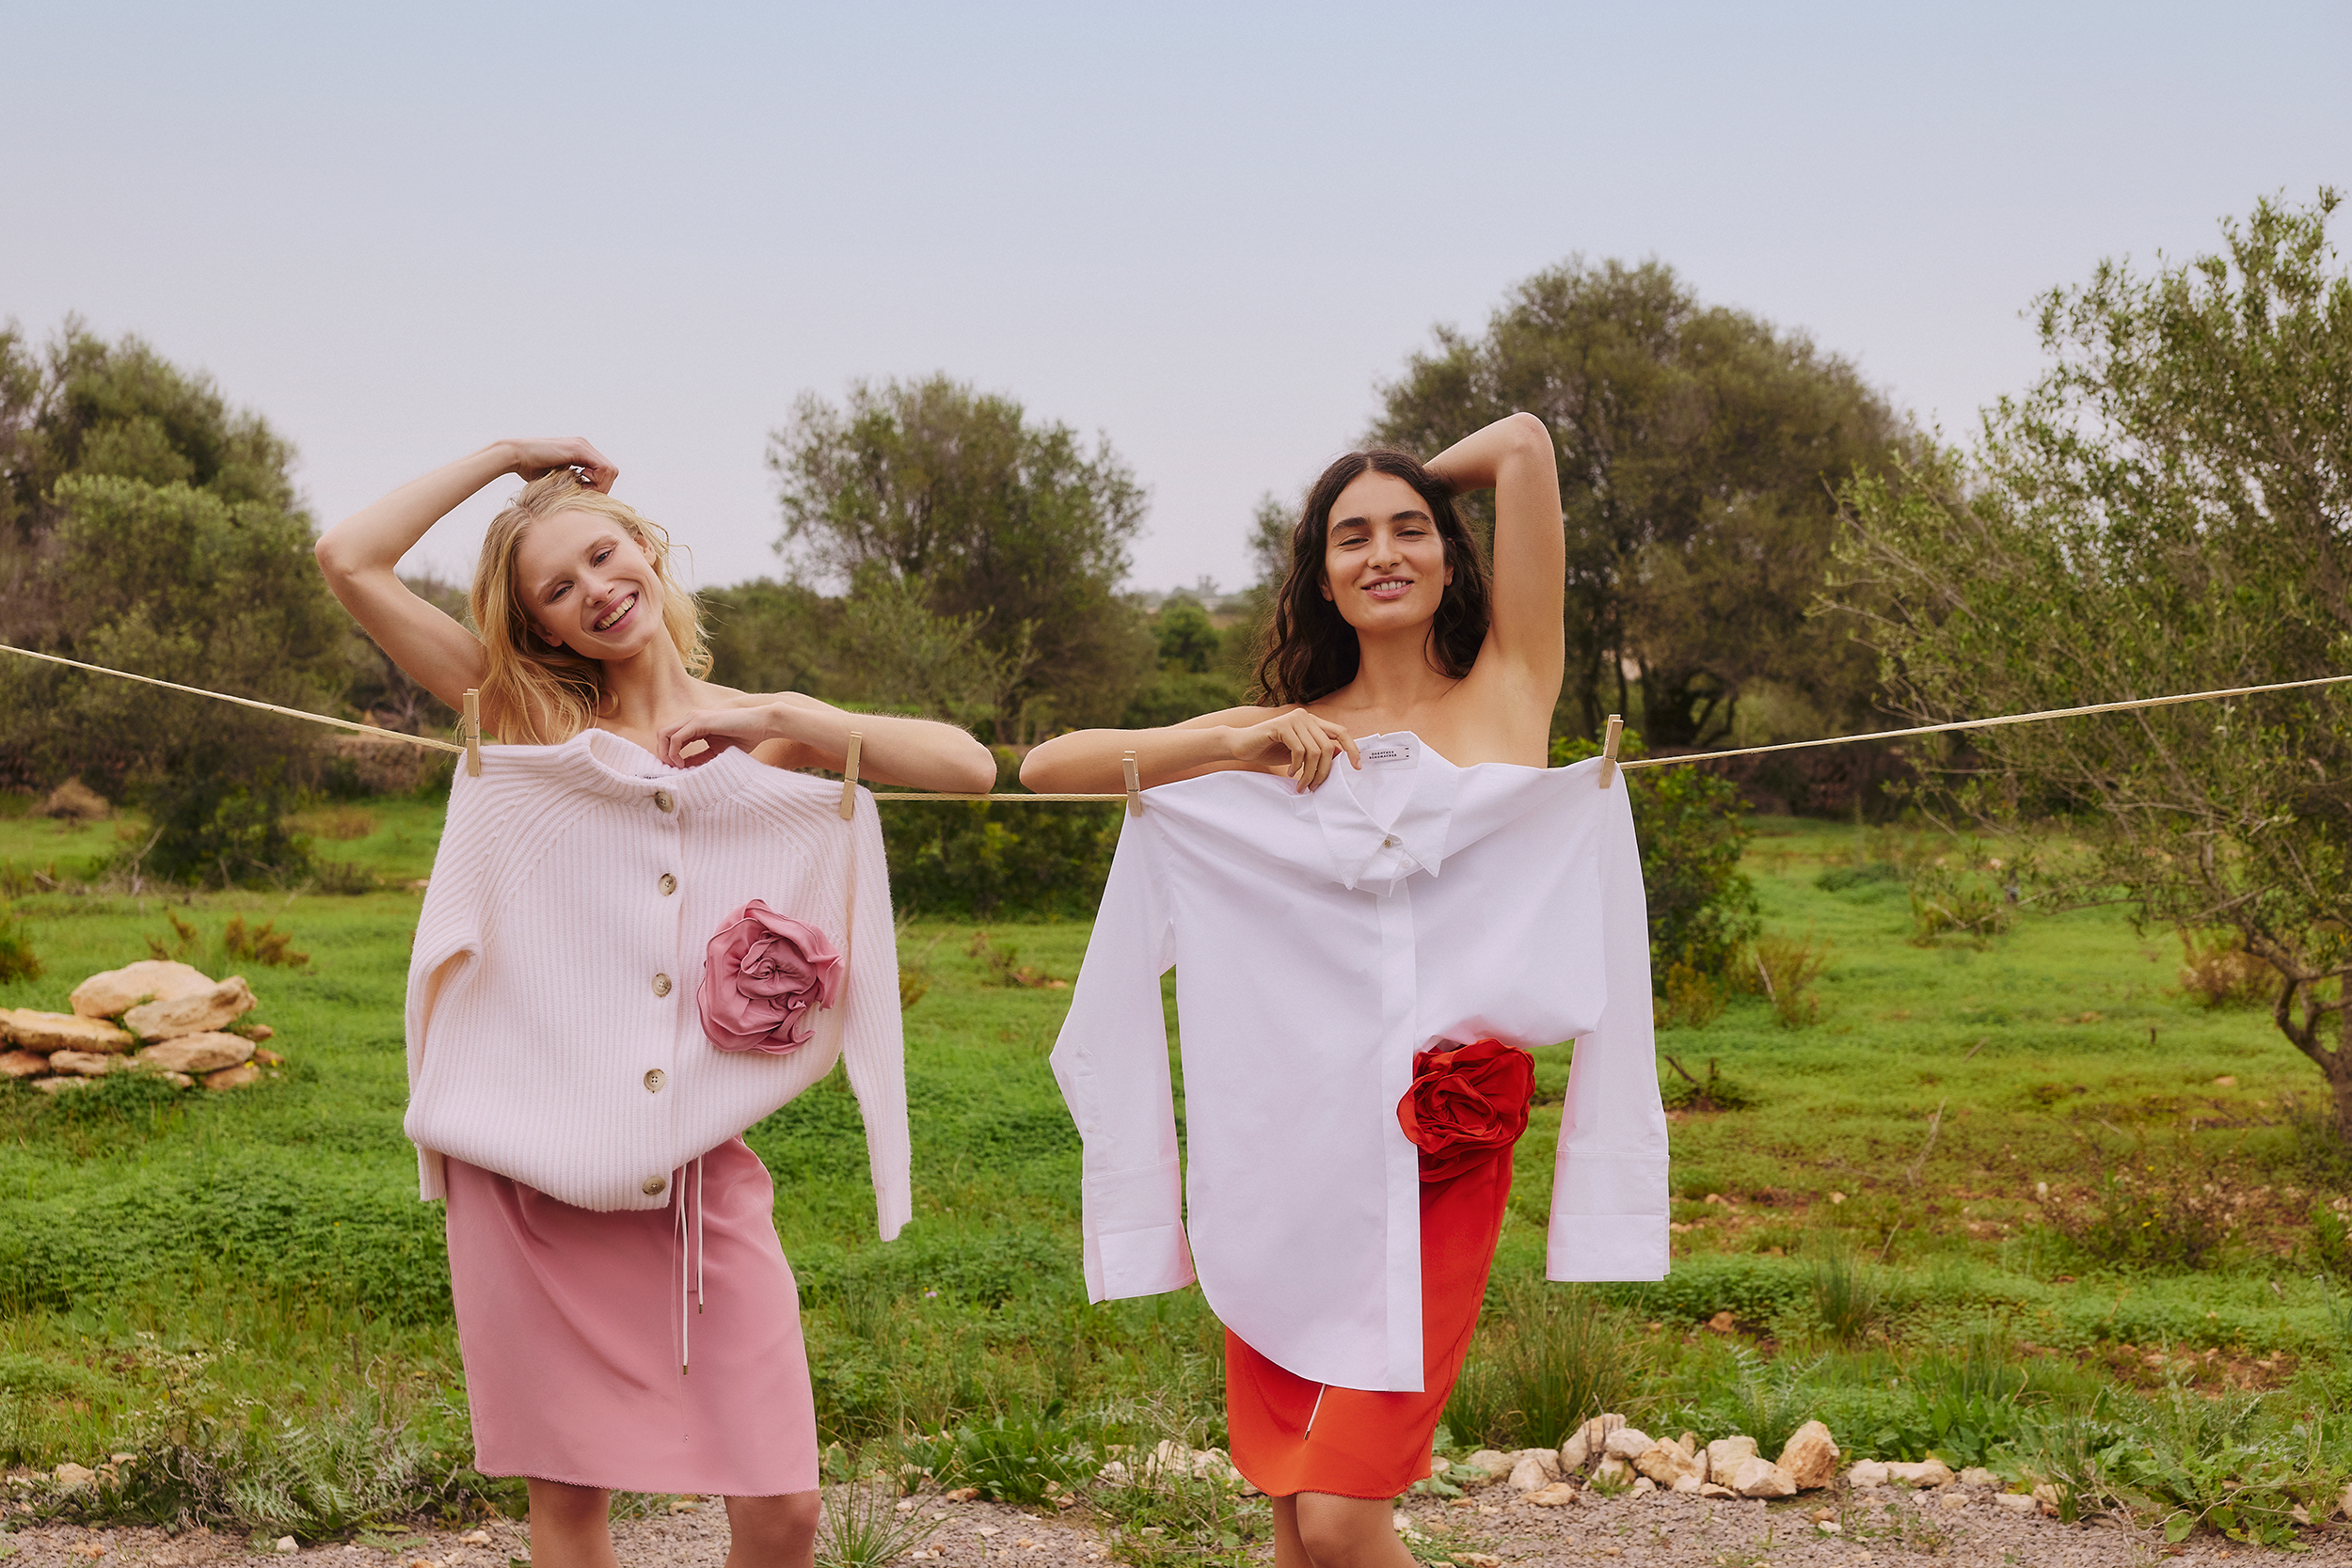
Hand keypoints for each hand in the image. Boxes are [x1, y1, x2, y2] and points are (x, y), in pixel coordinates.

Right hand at [503, 437, 617, 492]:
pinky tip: (579, 482)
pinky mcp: (578, 448)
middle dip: (601, 488)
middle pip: (611, 473)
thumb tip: (586, 504)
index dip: (599, 488)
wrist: (516, 456)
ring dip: (598, 485)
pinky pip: (603, 468)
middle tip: (583, 494)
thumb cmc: (531, 472)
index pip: (605, 474)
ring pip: (610, 471)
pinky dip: (595, 480)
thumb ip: (573, 486)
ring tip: (580, 489)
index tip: (583, 495)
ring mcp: (582, 445)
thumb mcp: (558, 481)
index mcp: (582, 454)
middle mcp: (585, 447)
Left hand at [656, 702, 787, 767]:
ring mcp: (694, 718)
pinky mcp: (699, 721)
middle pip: (662, 734)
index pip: (670, 738)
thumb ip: (699, 758)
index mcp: (695, 725)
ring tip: (676, 767)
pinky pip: (676, 737)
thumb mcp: (717, 752)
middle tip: (671, 770)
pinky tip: (682, 763)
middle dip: (662, 754)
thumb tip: (683, 768)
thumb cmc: (744, 736)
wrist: (761, 724)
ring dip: (665, 753)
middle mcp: (691, 719)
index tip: (675, 770)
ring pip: (664, 734)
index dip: (668, 755)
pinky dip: (674, 751)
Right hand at [1227, 710, 1360, 790]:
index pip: (1341, 732)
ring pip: (1315, 751)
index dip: (1352, 749)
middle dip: (1324, 771)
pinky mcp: (1281, 726)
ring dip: (1310, 774)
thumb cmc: (1270, 750)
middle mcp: (1305, 717)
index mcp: (1312, 721)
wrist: (1242, 745)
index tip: (1357, 767)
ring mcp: (1294, 719)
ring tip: (1302, 785)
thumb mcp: (1299, 753)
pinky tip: (1289, 772)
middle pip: (1329, 746)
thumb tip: (1340, 761)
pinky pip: (1299, 751)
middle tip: (1315, 787)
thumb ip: (1317, 752)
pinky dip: (1297, 766)